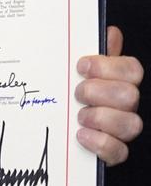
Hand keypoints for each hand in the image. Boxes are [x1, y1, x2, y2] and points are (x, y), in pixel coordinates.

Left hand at [75, 26, 142, 164]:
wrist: (52, 131)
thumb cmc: (68, 97)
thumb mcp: (76, 73)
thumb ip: (94, 54)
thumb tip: (110, 32)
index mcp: (119, 82)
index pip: (131, 70)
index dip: (108, 66)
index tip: (81, 66)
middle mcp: (125, 106)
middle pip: (130, 95)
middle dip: (99, 92)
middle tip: (77, 93)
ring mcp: (121, 130)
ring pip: (131, 124)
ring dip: (101, 118)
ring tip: (79, 116)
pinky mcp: (113, 153)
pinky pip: (119, 152)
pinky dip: (100, 143)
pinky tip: (81, 135)